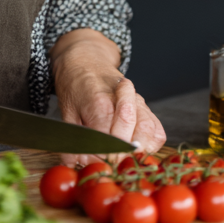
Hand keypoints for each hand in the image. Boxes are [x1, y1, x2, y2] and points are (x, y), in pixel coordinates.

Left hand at [50, 28, 165, 167]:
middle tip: (108, 162)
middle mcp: (123, 102)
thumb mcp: (66, 111)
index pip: (108, 140)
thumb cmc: (75, 85)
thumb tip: (74, 163)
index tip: (92, 162)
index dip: (101, 157)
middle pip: (134, 137)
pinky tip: (138, 148)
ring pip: (149, 132)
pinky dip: (151, 144)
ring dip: (139, 151)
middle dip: (121, 156)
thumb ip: (72, 139)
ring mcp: (138, 103)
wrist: (85, 59)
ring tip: (125, 157)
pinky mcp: (146, 106)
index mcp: (99, 103)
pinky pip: (157, 130)